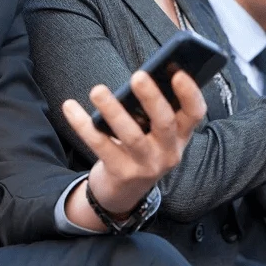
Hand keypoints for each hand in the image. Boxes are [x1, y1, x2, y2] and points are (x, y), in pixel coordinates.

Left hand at [63, 70, 205, 219]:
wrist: (123, 193)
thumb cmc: (141, 150)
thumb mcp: (156, 135)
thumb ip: (154, 110)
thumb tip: (140, 76)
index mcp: (180, 136)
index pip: (195, 113)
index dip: (190, 93)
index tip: (179, 73)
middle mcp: (168, 152)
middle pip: (165, 123)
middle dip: (152, 98)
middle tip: (138, 76)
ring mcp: (145, 165)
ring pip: (132, 136)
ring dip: (113, 111)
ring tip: (97, 91)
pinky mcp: (121, 173)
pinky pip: (101, 145)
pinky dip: (83, 124)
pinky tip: (69, 107)